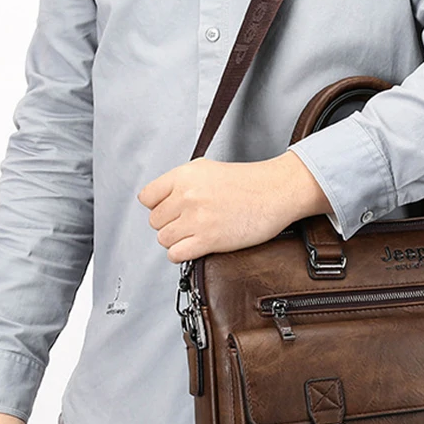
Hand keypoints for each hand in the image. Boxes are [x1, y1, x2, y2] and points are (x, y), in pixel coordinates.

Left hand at [138, 150, 331, 262]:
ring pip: (163, 239)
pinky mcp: (208, 239)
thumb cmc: (249, 182)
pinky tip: (195, 247)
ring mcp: (197, 218)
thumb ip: (182, 182)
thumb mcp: (208, 169)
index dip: (157, 206)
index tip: (169, 210)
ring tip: (193, 235)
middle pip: (155, 221)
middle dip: (170, 224)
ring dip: (176, 241)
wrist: (276, 191)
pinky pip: (176, 254)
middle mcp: (187, 195)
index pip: (147, 197)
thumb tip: (161, 199)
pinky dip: (182, 254)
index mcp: (184, 175)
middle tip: (188, 223)